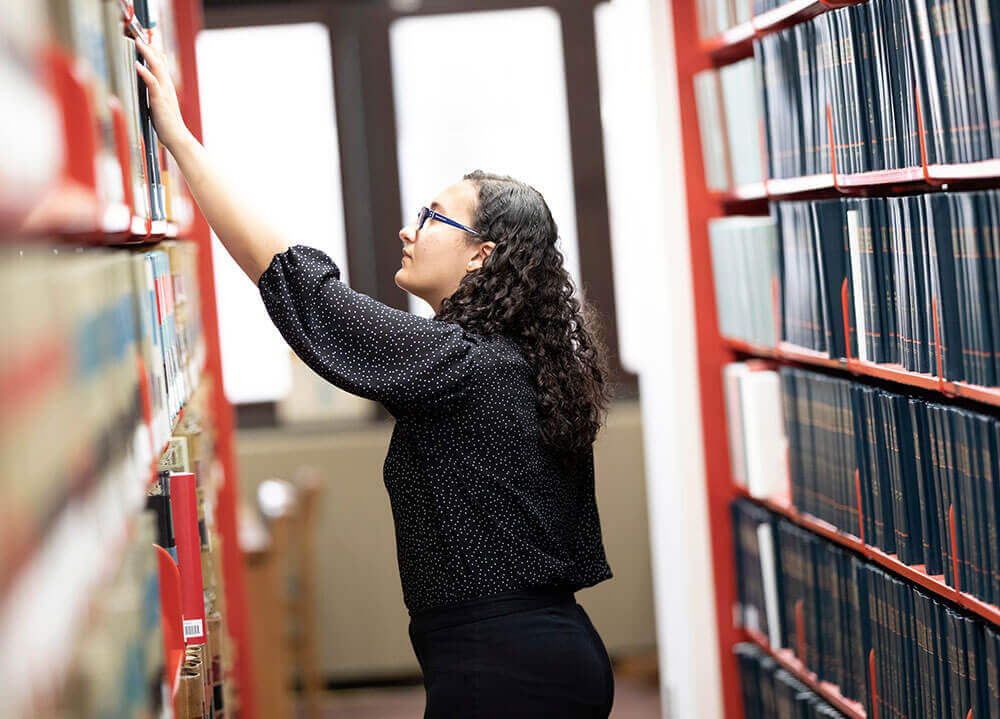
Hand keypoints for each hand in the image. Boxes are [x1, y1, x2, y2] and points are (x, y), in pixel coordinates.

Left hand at [134, 36, 187, 151]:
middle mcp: (166, 86)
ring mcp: (164, 92)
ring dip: (146, 54)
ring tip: (137, 41)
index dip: (153, 50)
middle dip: (148, 46)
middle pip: (159, 60)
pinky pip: (152, 83)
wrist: (176, 137)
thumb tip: (144, 86)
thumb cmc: (166, 124)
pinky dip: (145, 73)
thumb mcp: (159, 104)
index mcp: (166, 86)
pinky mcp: (159, 100)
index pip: (161, 63)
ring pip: (156, 67)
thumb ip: (153, 93)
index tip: (143, 38)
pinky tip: (137, 65)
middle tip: (138, 32)